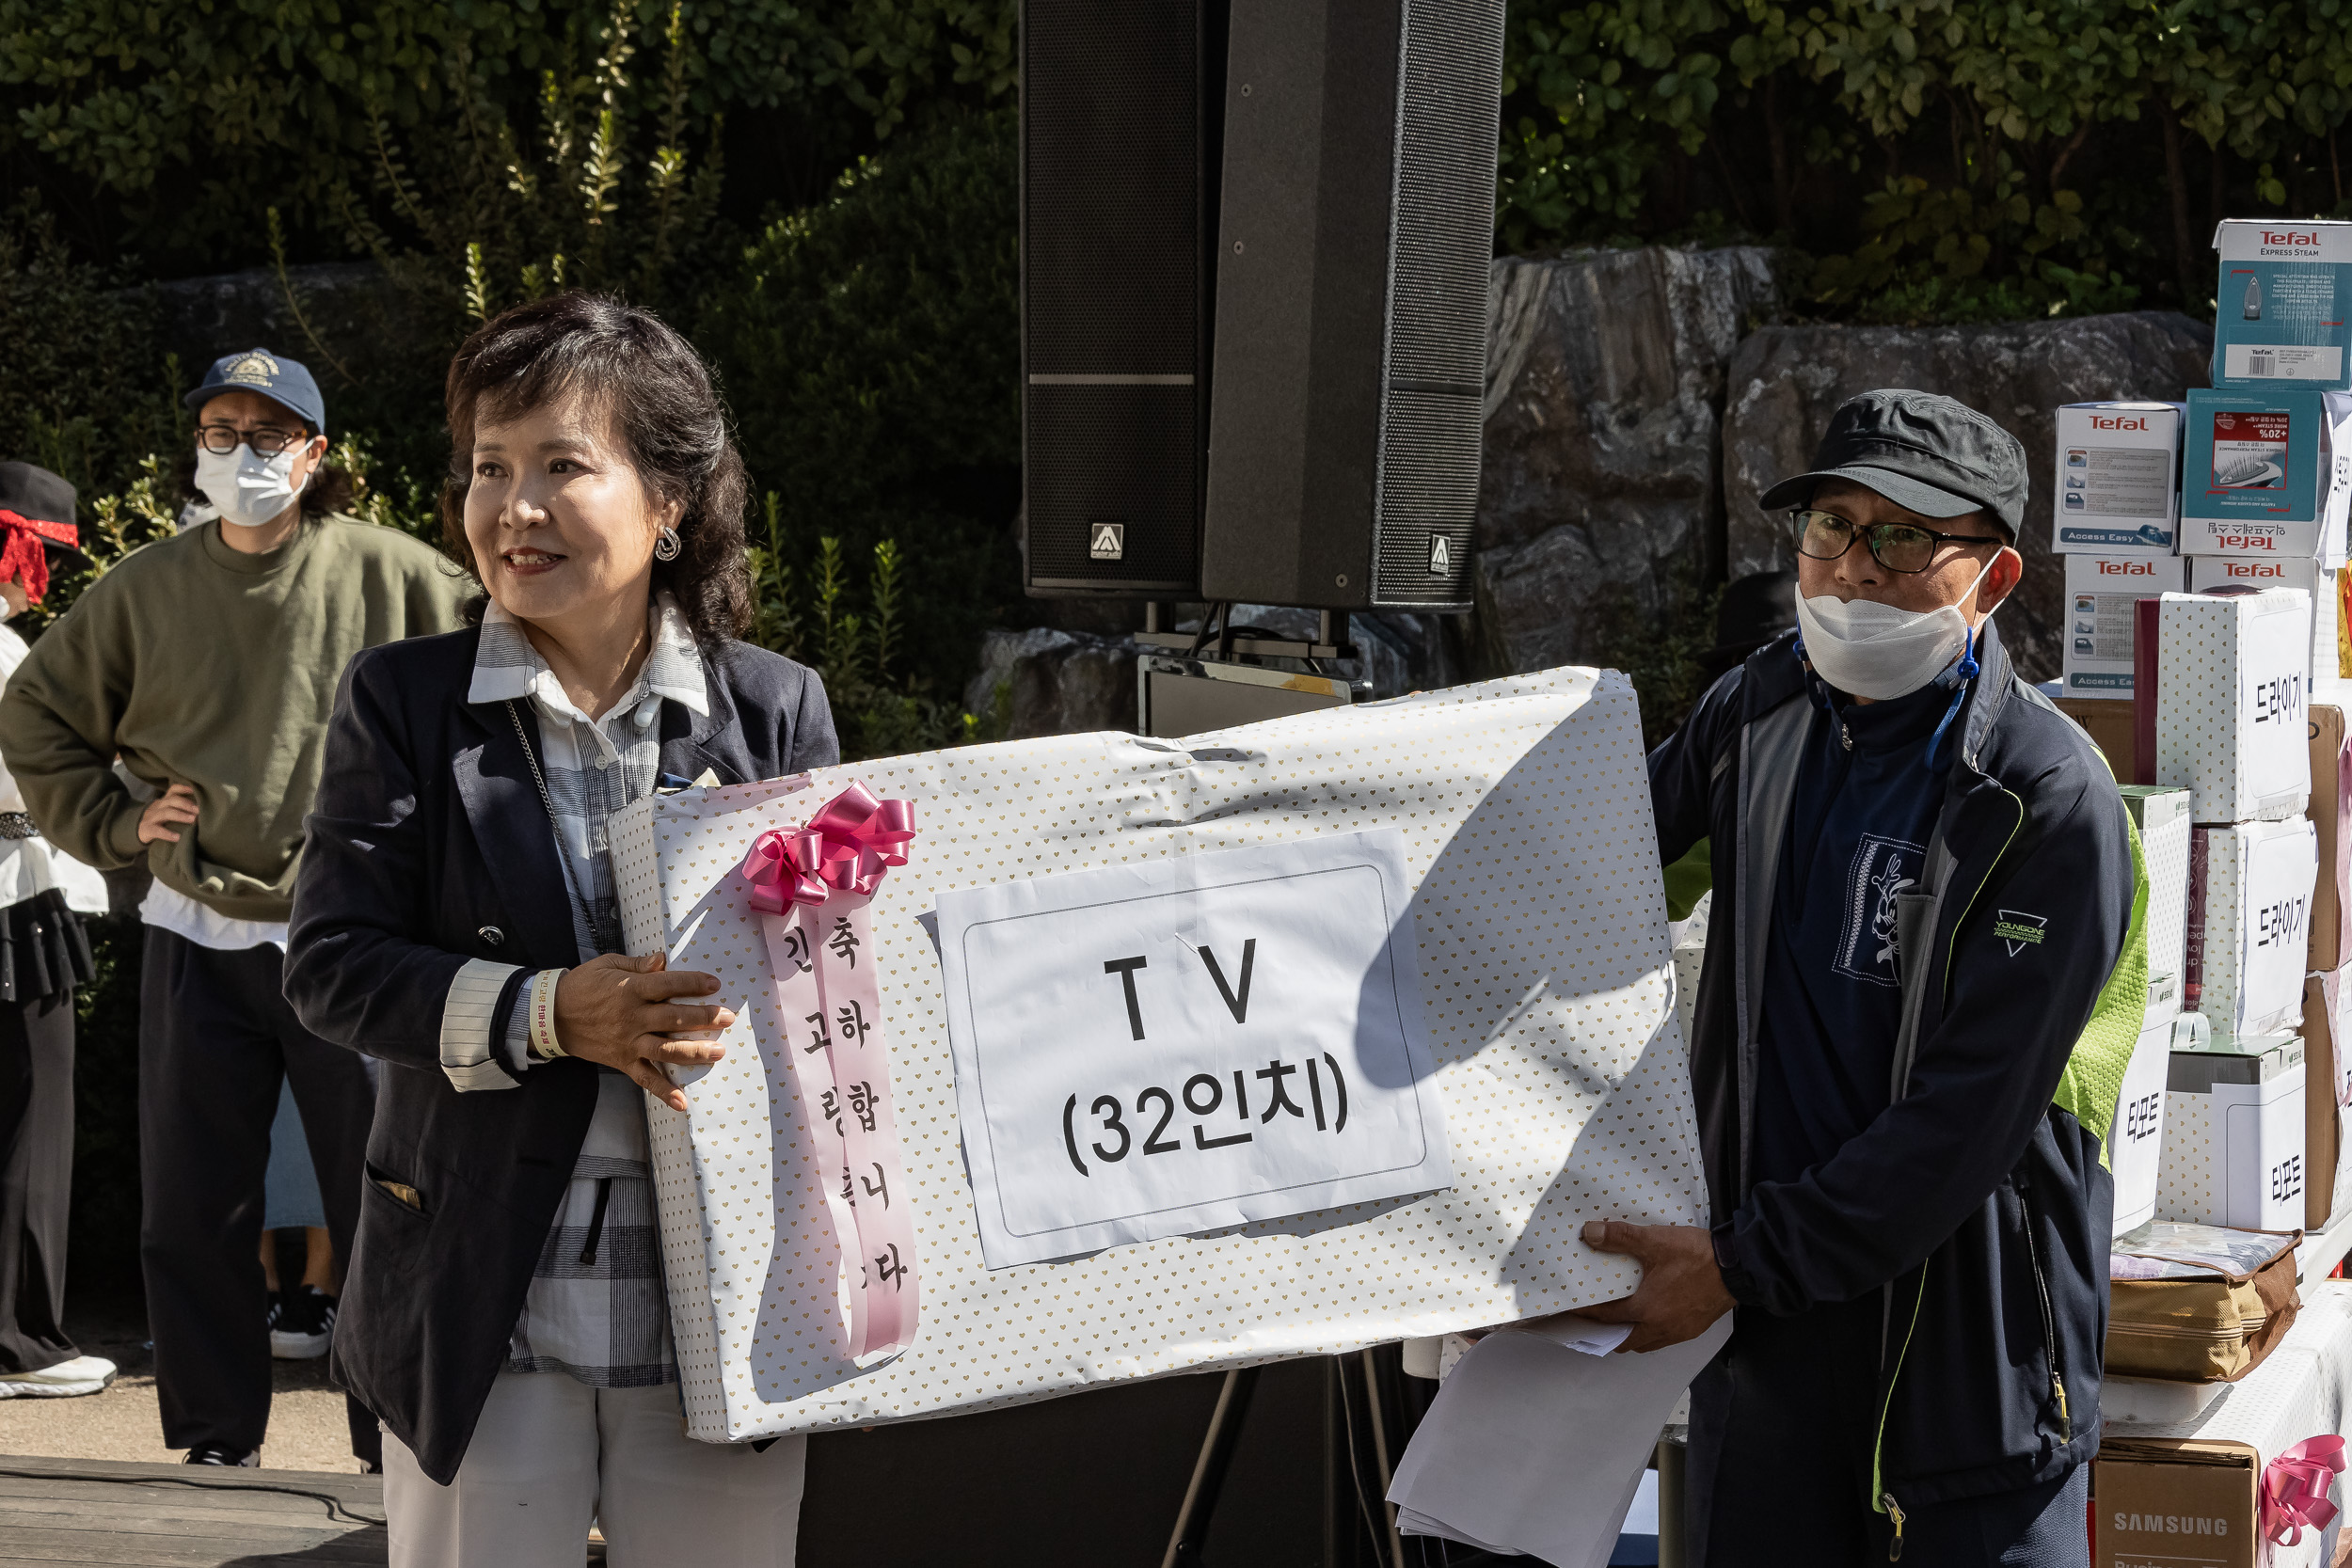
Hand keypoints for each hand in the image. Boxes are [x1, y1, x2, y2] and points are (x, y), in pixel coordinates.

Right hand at [137, 783, 198, 844]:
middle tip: (199, 810)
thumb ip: (180, 809)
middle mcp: (157, 807)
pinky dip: (167, 833)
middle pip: (171, 800)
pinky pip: (156, 830)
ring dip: (180, 815)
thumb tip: (204, 810)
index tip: (196, 790)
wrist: (137, 832)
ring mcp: (151, 818)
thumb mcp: (168, 812)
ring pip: (165, 813)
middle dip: (186, 804)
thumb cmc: (159, 822)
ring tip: (192, 820)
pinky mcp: (146, 829)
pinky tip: (177, 837)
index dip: (184, 788)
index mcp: (164, 802)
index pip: (173, 790)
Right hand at [551, 952, 733, 1111]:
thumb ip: (638, 964)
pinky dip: (663, 1091)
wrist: (551, 1016)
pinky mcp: (622, 1061)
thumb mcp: (608, 964)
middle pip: (674, 1019)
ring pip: (666, 1050)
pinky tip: (682, 1102)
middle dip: (704, 1018)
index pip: (668, 985)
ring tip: (718, 1053)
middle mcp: (632, 1018)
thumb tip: (663, 959)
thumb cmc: (583, 985)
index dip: (692, 984)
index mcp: (630, 990)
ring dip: (694, 1053)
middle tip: (728, 1018)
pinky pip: (645, 1079)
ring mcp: (628, 1042)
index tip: (714, 985)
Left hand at [1576, 1221, 1736, 1352]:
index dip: (1586, 1314)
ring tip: (1618, 1320)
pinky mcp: (1694, 1329)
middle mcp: (1661, 1328)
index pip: (1607, 1317)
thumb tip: (1590, 1233)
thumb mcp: (1656, 1241)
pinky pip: (1664, 1340)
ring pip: (1645, 1344)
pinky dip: (1650, 1333)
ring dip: (1629, 1336)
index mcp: (1647, 1310)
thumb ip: (1621, 1237)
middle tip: (1593, 1319)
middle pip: (1625, 1342)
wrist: (1738, 1267)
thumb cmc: (1696, 1257)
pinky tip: (1650, 1316)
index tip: (1572, 1312)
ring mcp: (1679, 1332)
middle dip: (1606, 1334)